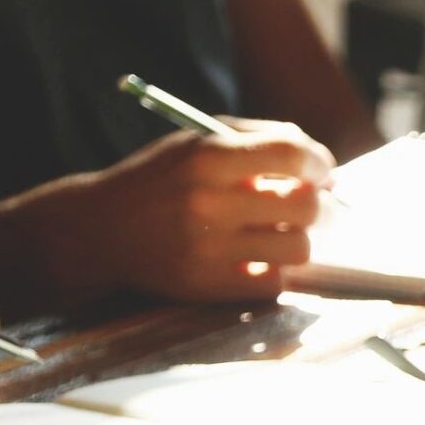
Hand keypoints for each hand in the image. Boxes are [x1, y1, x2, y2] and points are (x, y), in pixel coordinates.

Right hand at [58, 121, 331, 302]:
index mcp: (206, 156)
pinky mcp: (208, 285)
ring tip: (282, 233)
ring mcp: (208, 248)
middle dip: (321, 206)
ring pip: (298, 249)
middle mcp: (207, 201)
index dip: (319, 163)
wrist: (100, 229)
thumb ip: (259, 139)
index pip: (291, 154)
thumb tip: (324, 168)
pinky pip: (274, 282)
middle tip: (314, 207)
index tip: (322, 173)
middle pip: (306, 206)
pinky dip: (274, 271)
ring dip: (298, 241)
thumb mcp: (196, 142)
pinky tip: (257, 258)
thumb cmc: (162, 180)